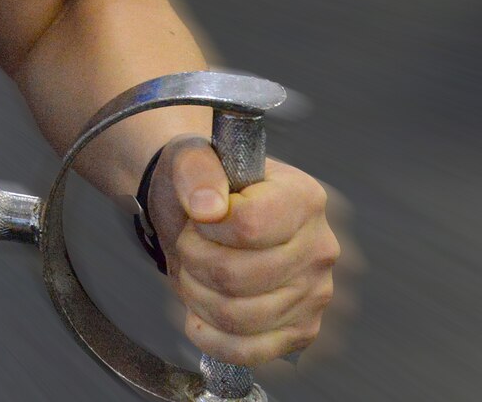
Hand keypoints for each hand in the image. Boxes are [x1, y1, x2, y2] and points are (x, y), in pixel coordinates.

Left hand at [148, 135, 341, 367]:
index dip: (207, 226)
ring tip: (195, 270)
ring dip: (197, 294)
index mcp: (304, 199)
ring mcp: (315, 294)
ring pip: (238, 316)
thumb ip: (198, 171)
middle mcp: (320, 248)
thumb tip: (209, 208)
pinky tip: (198, 314)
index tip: (199, 215)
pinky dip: (211, 337)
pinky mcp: (301, 331)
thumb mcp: (191, 160)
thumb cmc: (203, 186)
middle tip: (189, 244)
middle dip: (193, 259)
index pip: (250, 226)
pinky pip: (249, 351)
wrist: (204, 212)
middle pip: (236, 276)